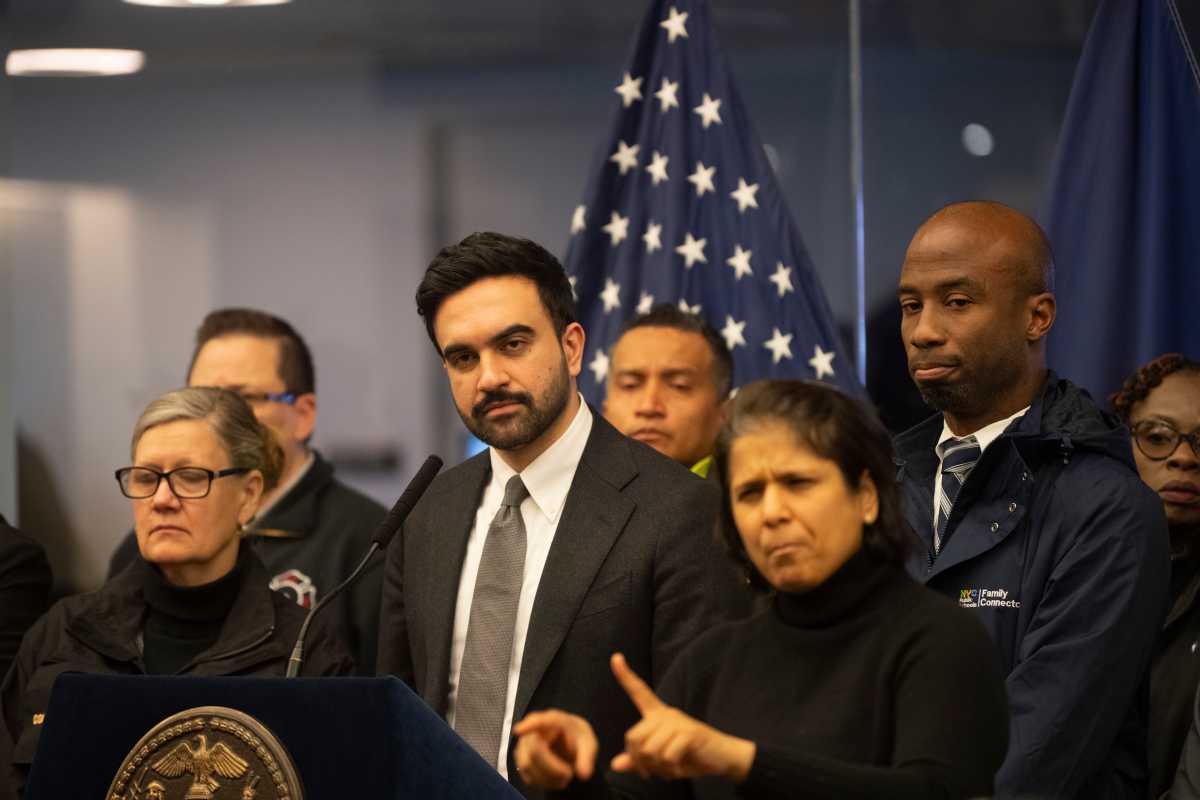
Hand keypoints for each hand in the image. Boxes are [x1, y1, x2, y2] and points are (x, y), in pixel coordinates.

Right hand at [512, 709, 598, 788]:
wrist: (570, 744)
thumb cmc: (578, 739)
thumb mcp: (588, 745)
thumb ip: (587, 758)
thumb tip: (584, 774)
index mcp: (554, 720)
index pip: (540, 721)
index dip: (529, 725)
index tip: (518, 730)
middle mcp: (534, 730)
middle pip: (535, 751)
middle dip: (553, 768)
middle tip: (569, 775)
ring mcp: (525, 745)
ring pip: (528, 765)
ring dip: (548, 777)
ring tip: (564, 776)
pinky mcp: (522, 760)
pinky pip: (528, 776)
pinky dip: (544, 782)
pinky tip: (555, 778)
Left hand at [609, 653, 755, 781]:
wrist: (722, 758)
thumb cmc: (689, 757)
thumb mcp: (661, 762)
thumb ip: (639, 761)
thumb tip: (615, 764)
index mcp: (657, 715)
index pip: (639, 692)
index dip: (625, 676)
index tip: (615, 657)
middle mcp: (665, 714)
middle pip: (634, 738)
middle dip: (641, 762)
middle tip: (654, 771)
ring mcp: (677, 722)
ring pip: (650, 750)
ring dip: (658, 768)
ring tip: (671, 768)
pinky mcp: (690, 733)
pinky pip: (667, 756)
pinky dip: (671, 769)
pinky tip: (679, 768)